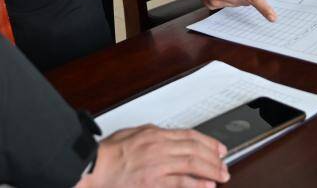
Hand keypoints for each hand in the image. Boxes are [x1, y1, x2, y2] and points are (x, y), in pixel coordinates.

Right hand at [78, 125, 228, 186]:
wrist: (93, 166)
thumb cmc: (107, 153)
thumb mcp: (131, 134)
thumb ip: (150, 134)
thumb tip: (164, 135)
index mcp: (154, 134)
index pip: (189, 135)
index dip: (207, 142)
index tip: (218, 148)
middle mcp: (159, 147)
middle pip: (195, 149)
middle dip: (213, 157)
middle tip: (224, 164)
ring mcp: (157, 165)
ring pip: (192, 164)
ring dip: (211, 170)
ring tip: (222, 176)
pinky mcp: (153, 182)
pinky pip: (180, 183)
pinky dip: (196, 185)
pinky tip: (207, 187)